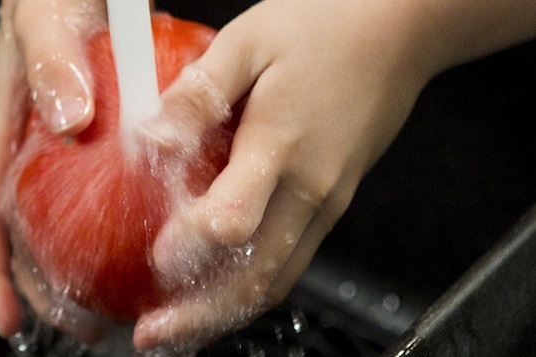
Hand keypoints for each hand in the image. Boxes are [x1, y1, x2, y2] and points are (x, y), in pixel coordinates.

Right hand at [0, 0, 108, 337]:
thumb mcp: (48, 17)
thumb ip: (53, 62)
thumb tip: (69, 117)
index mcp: (2, 134)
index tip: (8, 315)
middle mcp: (30, 151)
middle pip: (24, 240)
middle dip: (44, 293)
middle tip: (82, 323)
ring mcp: (64, 150)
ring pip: (66, 227)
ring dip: (86, 271)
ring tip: (120, 302)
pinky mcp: (103, 141)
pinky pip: (111, 194)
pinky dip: (129, 226)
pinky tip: (161, 241)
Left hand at [132, 0, 447, 352]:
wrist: (398, 30)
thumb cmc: (324, 27)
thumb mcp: (247, 41)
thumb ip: (197, 94)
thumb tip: (152, 138)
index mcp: (282, 143)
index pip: (238, 215)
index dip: (194, 242)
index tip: (156, 256)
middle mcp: (310, 187)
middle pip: (257, 273)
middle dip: (200, 313)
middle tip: (151, 333)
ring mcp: (325, 203)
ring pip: (274, 279)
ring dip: (222, 313)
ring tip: (173, 331)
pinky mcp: (329, 206)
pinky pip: (286, 263)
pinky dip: (246, 291)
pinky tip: (210, 297)